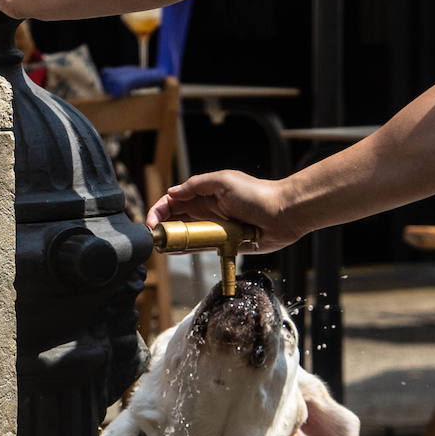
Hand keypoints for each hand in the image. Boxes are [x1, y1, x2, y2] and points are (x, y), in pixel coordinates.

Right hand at [146, 170, 303, 253]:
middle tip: (155, 238)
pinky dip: (188, 250)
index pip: (173, 201)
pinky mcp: (224, 243)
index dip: (159, 210)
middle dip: (162, 227)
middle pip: (176, 219)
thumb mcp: (223, 182)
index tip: (152, 224)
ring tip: (162, 247)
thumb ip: (196, 185)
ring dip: (173, 240)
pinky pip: (202, 248)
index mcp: (204, 194)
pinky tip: (177, 253)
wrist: (283, 214)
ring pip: (186, 235)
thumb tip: (172, 193)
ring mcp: (214, 228)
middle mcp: (207, 211)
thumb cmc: (256, 195)